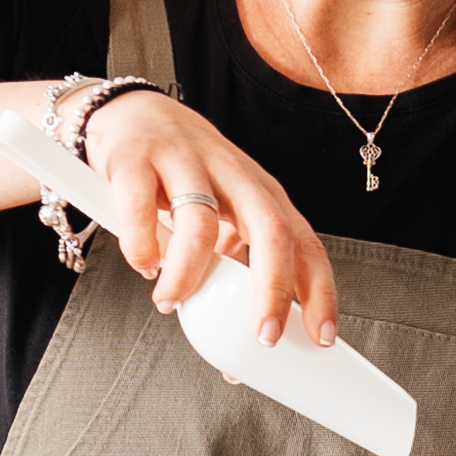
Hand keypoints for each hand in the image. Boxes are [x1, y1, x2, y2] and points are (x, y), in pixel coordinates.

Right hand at [73, 89, 337, 348]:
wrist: (131, 112)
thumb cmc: (185, 173)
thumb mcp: (225, 213)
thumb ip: (234, 266)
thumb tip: (242, 343)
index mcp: (262, 193)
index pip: (305, 243)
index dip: (319, 290)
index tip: (323, 335)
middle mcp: (233, 175)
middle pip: (270, 231)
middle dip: (273, 289)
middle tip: (264, 336)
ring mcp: (186, 162)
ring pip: (200, 223)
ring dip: (187, 274)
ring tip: (170, 302)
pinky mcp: (136, 159)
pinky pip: (140, 206)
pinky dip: (141, 243)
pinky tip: (143, 263)